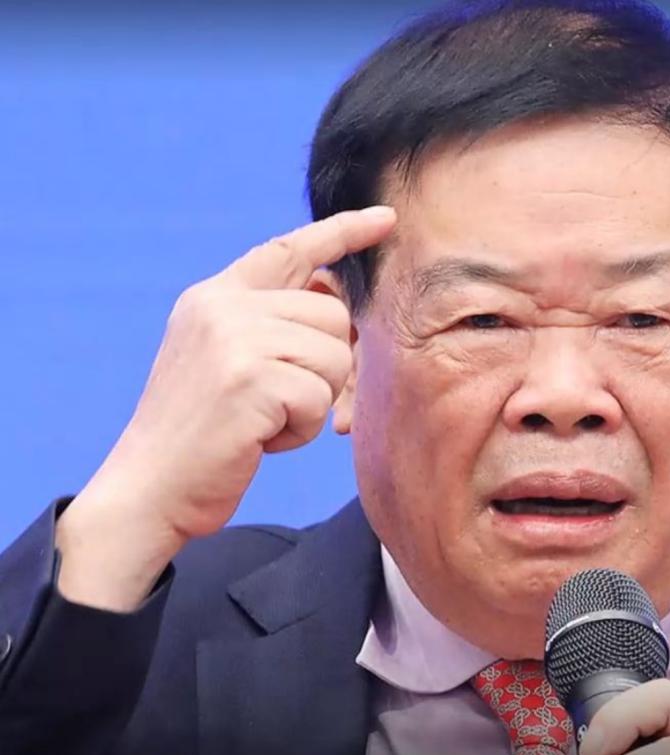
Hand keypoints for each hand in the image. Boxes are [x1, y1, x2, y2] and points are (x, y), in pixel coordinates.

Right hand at [56, 207, 396, 610]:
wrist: (151, 488)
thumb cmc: (203, 433)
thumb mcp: (227, 360)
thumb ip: (270, 325)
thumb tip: (341, 304)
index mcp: (216, 296)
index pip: (291, 249)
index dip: (343, 232)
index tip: (387, 219)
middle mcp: (223, 306)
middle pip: (334, 315)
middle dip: (326, 366)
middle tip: (282, 401)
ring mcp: (234, 339)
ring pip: (335, 357)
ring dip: (314, 401)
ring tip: (264, 419)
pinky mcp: (249, 379)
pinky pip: (320, 399)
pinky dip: (302, 429)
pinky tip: (261, 438)